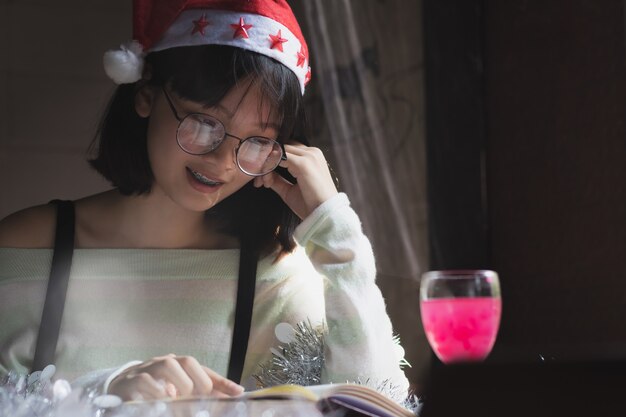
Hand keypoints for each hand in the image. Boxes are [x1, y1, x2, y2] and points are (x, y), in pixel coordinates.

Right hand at [108, 354, 243, 400]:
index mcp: (178, 366)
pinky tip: (163, 400)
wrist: (118, 390)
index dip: (222, 381)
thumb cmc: (153, 392)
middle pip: (187, 361)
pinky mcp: (130, 382)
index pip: (204, 370)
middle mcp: (164, 363)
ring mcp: (146, 370)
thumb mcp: (177, 394)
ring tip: (181, 398)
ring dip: (180, 383)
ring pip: (167, 365)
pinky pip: (145, 381)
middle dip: (199, 380)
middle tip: (202, 397)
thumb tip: (230, 396)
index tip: (238, 392)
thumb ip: (199, 396)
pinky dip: (157, 390)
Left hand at [253, 143, 337, 218]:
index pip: (286, 150)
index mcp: (312, 157)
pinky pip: (279, 158)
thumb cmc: (310, 204)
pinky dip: (269, 167)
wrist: (324, 215)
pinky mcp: (304, 163)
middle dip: (267, 162)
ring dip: (267, 165)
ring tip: (263, 182)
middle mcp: (312, 152)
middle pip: (282, 148)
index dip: (272, 162)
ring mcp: (309, 156)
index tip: (262, 179)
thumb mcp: (290, 190)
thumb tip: (264, 174)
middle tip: (259, 181)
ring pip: (279, 151)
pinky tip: (266, 181)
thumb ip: (278, 179)